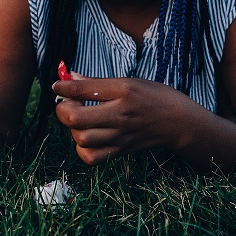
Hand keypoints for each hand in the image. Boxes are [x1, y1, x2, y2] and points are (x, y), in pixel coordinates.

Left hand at [52, 75, 189, 164]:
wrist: (179, 122)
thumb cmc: (154, 96)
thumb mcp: (129, 82)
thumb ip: (98, 83)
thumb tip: (70, 77)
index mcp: (124, 91)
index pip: (84, 89)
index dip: (63, 87)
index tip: (57, 86)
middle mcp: (121, 114)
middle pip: (77, 118)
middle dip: (64, 110)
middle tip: (68, 104)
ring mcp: (121, 135)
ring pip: (81, 138)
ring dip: (73, 129)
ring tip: (79, 120)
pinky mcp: (121, 150)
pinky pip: (91, 157)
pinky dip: (82, 148)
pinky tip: (87, 136)